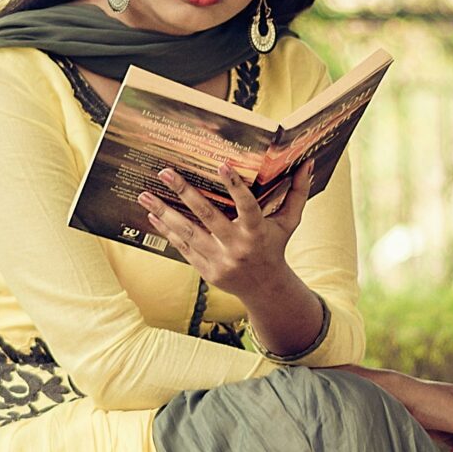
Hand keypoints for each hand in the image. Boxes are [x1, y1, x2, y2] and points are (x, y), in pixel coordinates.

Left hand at [136, 159, 313, 296]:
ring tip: (145, 195)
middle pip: (208, 217)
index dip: (236, 187)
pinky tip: (152, 216)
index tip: (222, 165)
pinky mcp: (206, 270)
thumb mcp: (289, 222)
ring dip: (164, 213)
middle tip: (165, 172)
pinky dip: (167, 231)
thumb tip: (308, 163)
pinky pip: (183, 247)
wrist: (265, 288)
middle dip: (185, 193)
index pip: (248, 207)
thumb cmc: (275, 246)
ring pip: (188, 233)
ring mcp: (219, 260)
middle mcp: (237, 247)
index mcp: (258, 232)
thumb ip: (298, 193)